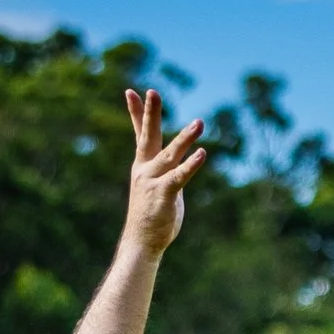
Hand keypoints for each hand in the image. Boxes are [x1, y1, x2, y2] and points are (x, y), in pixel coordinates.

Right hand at [121, 87, 209, 259]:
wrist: (142, 242)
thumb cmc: (152, 214)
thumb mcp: (156, 185)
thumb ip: (166, 169)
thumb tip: (177, 160)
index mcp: (143, 165)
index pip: (139, 134)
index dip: (135, 113)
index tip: (131, 91)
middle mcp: (145, 169)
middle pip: (148, 136)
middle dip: (150, 114)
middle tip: (153, 92)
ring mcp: (153, 181)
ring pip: (170, 154)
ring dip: (185, 138)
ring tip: (200, 122)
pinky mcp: (164, 195)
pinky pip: (180, 177)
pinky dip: (191, 165)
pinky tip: (202, 153)